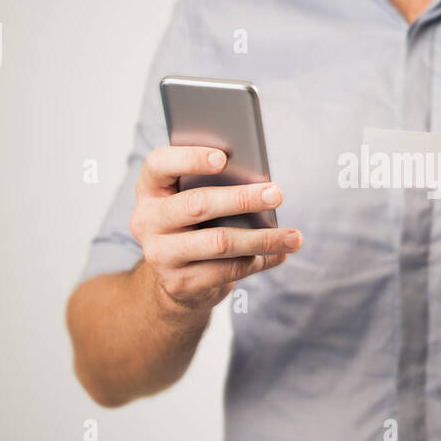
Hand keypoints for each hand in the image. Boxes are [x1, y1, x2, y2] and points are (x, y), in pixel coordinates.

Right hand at [129, 145, 302, 311]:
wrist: (173, 278)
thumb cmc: (192, 223)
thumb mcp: (190, 198)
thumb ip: (212, 184)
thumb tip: (260, 183)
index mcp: (150, 189)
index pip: (159, 164)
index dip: (189, 158)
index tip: (224, 157)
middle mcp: (147, 221)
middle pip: (197, 204)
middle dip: (242, 198)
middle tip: (277, 194)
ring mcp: (160, 255)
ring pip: (219, 242)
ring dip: (263, 239)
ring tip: (294, 236)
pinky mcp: (180, 283)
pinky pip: (227, 270)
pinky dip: (258, 261)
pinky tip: (280, 254)